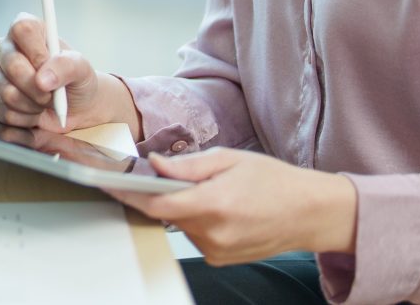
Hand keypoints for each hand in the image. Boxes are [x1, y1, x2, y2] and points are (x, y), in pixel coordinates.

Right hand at [0, 12, 137, 133]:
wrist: (76, 108)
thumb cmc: (77, 81)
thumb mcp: (82, 68)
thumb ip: (66, 66)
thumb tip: (42, 79)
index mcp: (28, 31)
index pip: (21, 29)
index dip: (36, 52)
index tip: (49, 67)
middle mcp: (7, 49)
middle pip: (12, 65)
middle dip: (37, 87)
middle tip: (52, 95)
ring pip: (7, 93)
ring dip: (33, 106)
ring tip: (45, 103)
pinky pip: (4, 113)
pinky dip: (26, 120)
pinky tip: (34, 114)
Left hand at [109, 148, 357, 263]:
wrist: (311, 213)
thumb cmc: (274, 180)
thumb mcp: (229, 159)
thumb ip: (187, 165)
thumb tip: (154, 165)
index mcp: (213, 204)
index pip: (156, 204)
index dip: (128, 193)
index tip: (108, 182)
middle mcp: (213, 233)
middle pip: (166, 213)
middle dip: (159, 194)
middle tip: (164, 175)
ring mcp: (217, 251)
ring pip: (180, 224)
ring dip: (182, 207)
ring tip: (209, 191)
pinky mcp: (221, 259)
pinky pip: (194, 236)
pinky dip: (196, 220)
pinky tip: (219, 209)